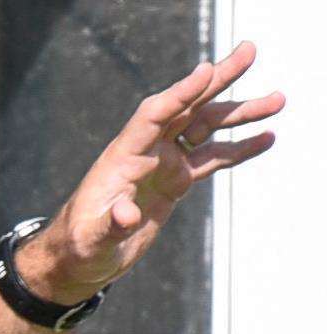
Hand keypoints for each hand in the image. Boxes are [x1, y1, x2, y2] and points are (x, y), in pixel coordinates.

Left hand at [21, 41, 283, 304]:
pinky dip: (239, 148)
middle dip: (216, 81)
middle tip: (249, 52)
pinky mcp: (175, 181)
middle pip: (185, 108)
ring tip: (277, 100)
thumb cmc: (79, 245)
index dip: (180, 94)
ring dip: (239, 113)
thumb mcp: (92, 238)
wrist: (81, 258)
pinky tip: (266, 138)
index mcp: (123, 157)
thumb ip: (110, 224)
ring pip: (205, 129)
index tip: (206, 71)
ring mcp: (163, 164)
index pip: (153, 115)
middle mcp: (146, 152)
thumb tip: (126, 214)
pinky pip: (212, 158)